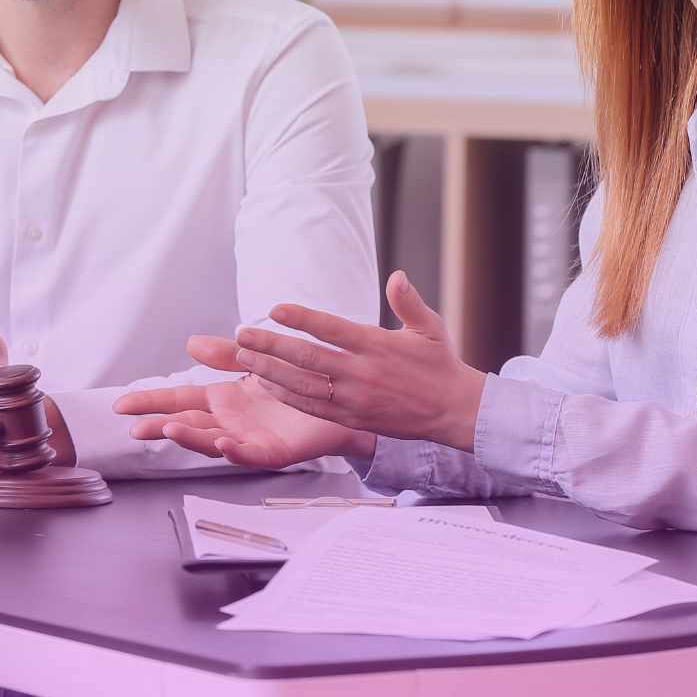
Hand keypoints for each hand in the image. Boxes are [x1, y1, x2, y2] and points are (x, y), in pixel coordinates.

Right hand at [113, 373, 372, 469]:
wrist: (342, 398)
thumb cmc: (297, 382)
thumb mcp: (255, 361)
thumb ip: (224, 354)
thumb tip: (190, 343)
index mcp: (223, 400)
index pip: (178, 399)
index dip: (151, 402)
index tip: (121, 405)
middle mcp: (230, 421)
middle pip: (188, 424)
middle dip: (160, 425)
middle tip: (134, 427)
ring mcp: (250, 438)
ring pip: (213, 441)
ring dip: (192, 438)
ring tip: (170, 429)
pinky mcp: (276, 451)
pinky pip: (251, 454)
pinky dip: (235, 450)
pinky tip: (222, 443)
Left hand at [233, 271, 485, 452]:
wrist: (453, 410)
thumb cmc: (439, 364)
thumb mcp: (429, 327)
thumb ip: (408, 301)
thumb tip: (397, 275)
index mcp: (377, 345)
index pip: (331, 329)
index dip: (301, 318)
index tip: (275, 308)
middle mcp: (362, 373)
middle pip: (308, 358)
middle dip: (271, 346)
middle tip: (243, 334)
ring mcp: (355, 399)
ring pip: (303, 385)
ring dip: (270, 372)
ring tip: (246, 358)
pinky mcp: (353, 420)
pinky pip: (313, 409)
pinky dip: (287, 397)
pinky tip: (267, 385)